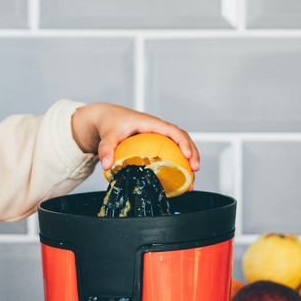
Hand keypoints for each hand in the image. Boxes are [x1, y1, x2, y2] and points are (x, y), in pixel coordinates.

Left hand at [70, 103, 199, 176]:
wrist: (105, 118)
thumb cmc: (110, 122)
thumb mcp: (107, 135)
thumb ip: (106, 149)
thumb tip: (107, 165)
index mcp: (149, 123)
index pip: (172, 130)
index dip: (183, 142)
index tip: (187, 155)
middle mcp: (157, 129)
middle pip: (182, 138)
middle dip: (192, 153)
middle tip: (195, 171)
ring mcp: (157, 137)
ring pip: (179, 147)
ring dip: (188, 162)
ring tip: (190, 181)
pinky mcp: (155, 145)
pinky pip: (170, 153)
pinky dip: (176, 165)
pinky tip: (177, 180)